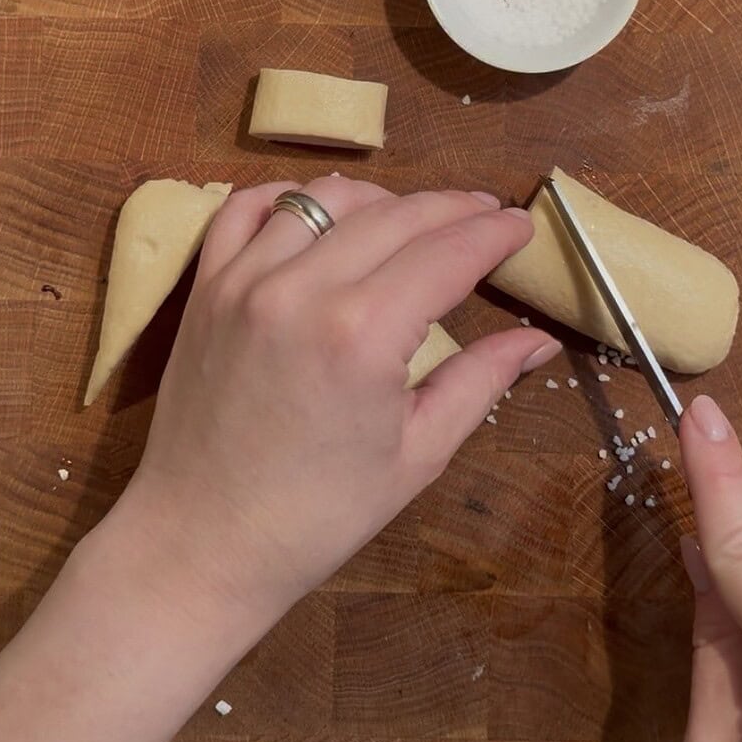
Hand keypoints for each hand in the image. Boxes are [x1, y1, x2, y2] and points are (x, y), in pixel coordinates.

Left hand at [0, 178, 555, 741]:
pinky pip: (246, 209)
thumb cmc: (319, 515)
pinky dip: (289, 198)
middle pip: (396, 215)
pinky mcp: (206, 287)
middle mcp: (303, 289)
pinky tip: (322, 216)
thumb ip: (481, 381)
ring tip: (412, 221)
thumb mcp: (418, 454)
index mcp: (364, 335)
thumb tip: (539, 339)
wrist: (201, 543)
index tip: (522, 225)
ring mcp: (245, 280)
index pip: (447, 253)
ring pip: (326, 198)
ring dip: (381, 200)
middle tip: (486, 215)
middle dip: (453, 208)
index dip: (494, 232)